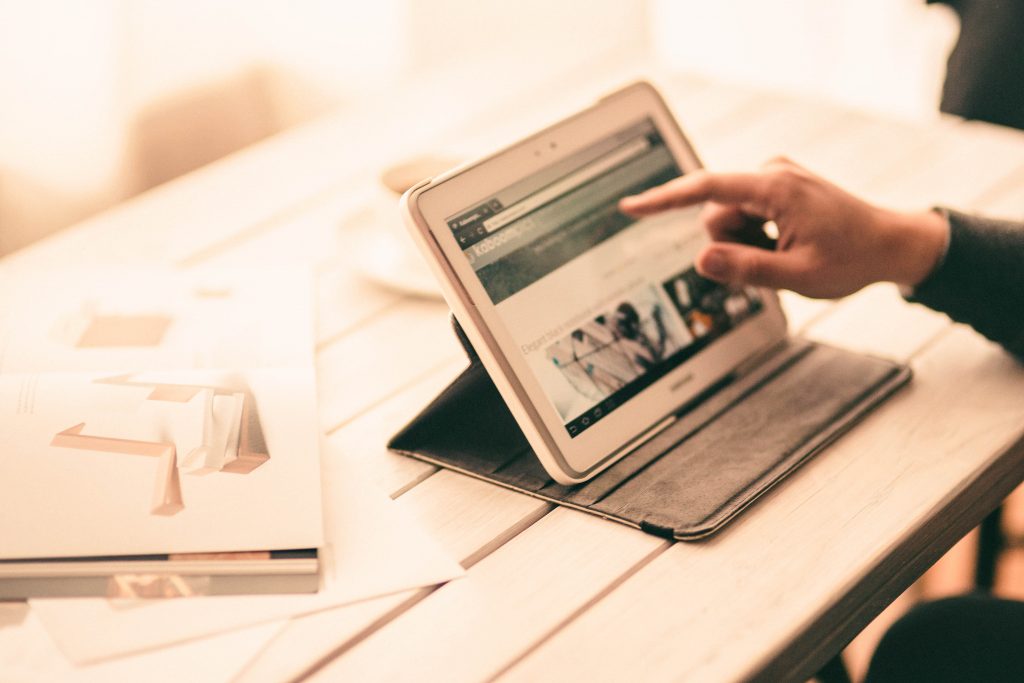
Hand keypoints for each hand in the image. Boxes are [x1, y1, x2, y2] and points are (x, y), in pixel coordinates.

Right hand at [619, 157, 948, 298]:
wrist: (892, 244)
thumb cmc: (853, 258)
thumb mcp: (797, 275)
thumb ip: (746, 268)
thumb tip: (702, 261)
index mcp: (775, 188)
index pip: (704, 190)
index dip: (662, 200)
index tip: (631, 207)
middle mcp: (772, 173)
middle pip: (716, 214)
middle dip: (731, 244)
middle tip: (772, 261)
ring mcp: (776, 178)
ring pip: (729, 219)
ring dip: (745, 243)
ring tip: (785, 254)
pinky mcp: (779, 188)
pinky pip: (746, 216)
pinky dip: (757, 236)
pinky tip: (787, 245)